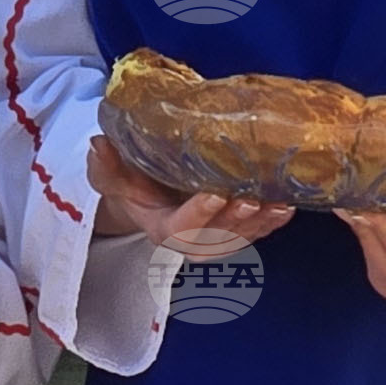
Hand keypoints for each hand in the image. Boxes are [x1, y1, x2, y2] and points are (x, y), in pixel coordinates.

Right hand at [84, 131, 293, 252]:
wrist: (147, 196)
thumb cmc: (131, 184)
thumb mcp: (111, 175)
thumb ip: (106, 164)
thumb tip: (98, 144)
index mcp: (162, 228)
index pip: (180, 228)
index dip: (198, 215)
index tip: (215, 194)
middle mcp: (191, 241)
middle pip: (217, 237)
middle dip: (238, 221)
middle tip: (254, 198)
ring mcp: (215, 239)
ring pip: (241, 238)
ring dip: (262, 223)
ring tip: (279, 203)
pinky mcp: (234, 232)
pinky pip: (256, 232)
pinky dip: (272, 222)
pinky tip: (288, 205)